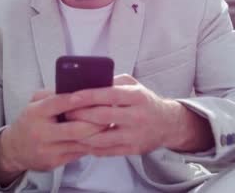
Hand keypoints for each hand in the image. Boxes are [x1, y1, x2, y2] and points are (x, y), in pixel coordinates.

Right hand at [0, 90, 104, 172]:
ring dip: (97, 135)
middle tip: (110, 113)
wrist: (14, 149)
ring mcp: (48, 150)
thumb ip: (53, 95)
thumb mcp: (34, 103)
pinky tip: (100, 137)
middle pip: (75, 129)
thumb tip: (77, 87)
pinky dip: (91, 144)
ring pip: (80, 143)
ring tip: (110, 125)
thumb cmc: (30, 121)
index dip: (77, 99)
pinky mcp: (55, 162)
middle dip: (95, 122)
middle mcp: (41, 133)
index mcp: (35, 113)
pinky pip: (78, 153)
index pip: (58, 104)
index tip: (93, 94)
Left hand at [64, 74, 185, 156]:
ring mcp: (135, 135)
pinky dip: (91, 147)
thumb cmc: (144, 101)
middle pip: (102, 117)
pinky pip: (107, 151)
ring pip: (102, 138)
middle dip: (80, 115)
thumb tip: (89, 82)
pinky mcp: (133, 150)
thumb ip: (113, 82)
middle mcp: (137, 116)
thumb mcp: (134, 85)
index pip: (109, 95)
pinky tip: (82, 141)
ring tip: (70, 128)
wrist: (167, 124)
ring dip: (82, 134)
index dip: (88, 96)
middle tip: (66, 113)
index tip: (71, 96)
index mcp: (137, 97)